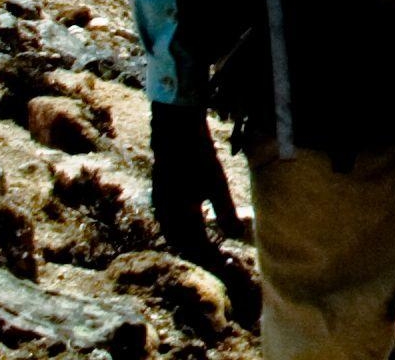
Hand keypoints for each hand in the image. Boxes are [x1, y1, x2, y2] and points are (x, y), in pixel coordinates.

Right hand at [148, 102, 238, 264]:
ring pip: (175, 235)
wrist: (176, 130)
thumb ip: (224, 212)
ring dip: (193, 244)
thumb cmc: (198, 156)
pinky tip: (198, 226)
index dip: (212, 258)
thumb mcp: (216, 184)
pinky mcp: (161, 195)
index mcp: (177, 216)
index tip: (229, 264)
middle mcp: (165, 214)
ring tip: (213, 248)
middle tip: (223, 259)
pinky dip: (186, 231)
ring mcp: (160, 205)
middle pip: (183, 245)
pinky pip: (172, 223)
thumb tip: (234, 237)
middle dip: (202, 255)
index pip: (195, 247)